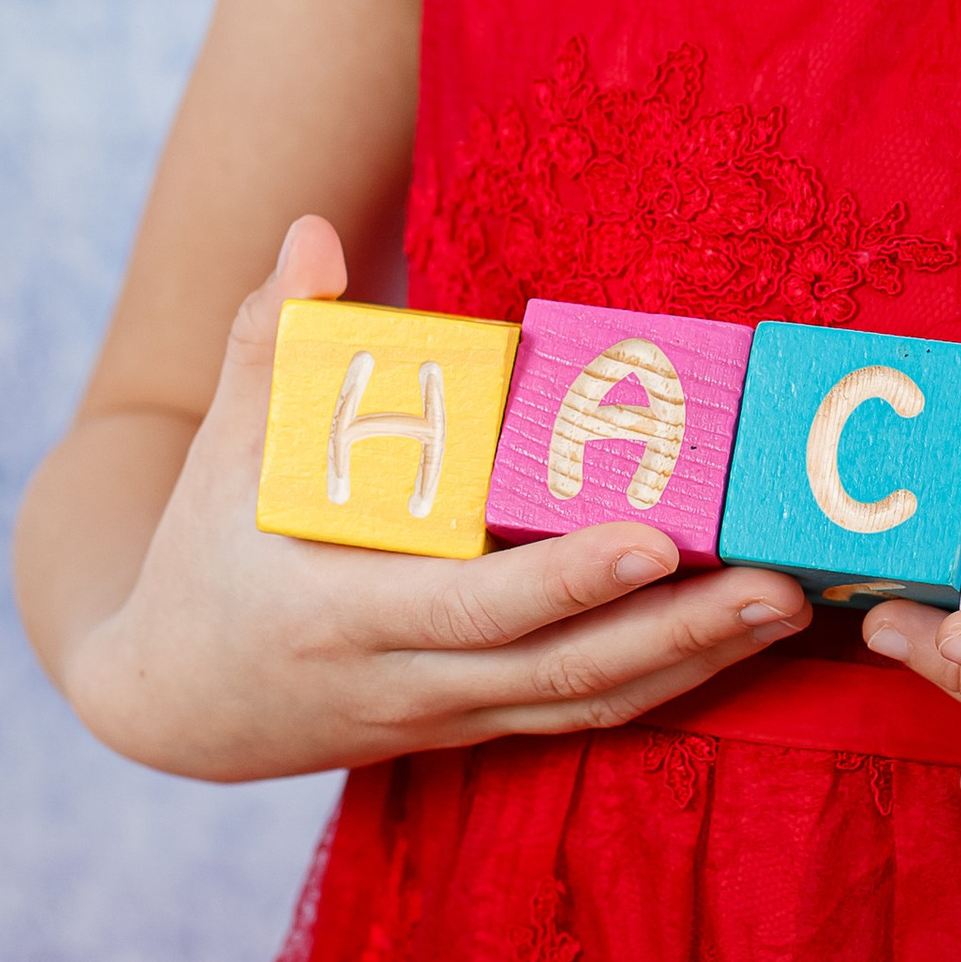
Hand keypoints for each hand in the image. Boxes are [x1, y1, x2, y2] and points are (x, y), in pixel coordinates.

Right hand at [63, 220, 811, 781]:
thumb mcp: (219, 456)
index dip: (567, 580)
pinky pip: (579, 714)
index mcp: (344, 618)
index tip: (651, 536)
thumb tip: (308, 233)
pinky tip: (734, 644)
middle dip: (678, 629)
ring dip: (695, 661)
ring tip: (788, 605)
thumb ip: (268, 344)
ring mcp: (446, 717)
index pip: (476, 607)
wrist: (172, 702)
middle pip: (563, 670)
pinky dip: (661, 685)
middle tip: (781, 581)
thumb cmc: (200, 557)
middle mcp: (407, 684)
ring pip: (586, 704)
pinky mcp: (473, 729)